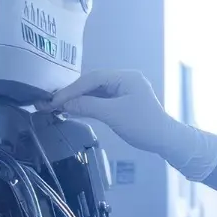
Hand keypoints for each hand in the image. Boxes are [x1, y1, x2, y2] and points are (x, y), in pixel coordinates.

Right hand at [41, 70, 216, 180]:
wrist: (165, 140)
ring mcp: (123, 90)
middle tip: (51, 103)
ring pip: (95, 92)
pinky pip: (100, 100)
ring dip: (77, 99)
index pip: (93, 78)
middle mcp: (124, 79)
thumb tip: (64, 104)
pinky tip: (72, 110)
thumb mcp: (113, 115)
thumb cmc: (143, 125)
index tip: (55, 100)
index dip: (72, 89)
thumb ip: (88, 106)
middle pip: (92, 83)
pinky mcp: (122, 102)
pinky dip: (86, 105)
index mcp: (125, 77)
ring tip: (57, 107)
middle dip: (72, 93)